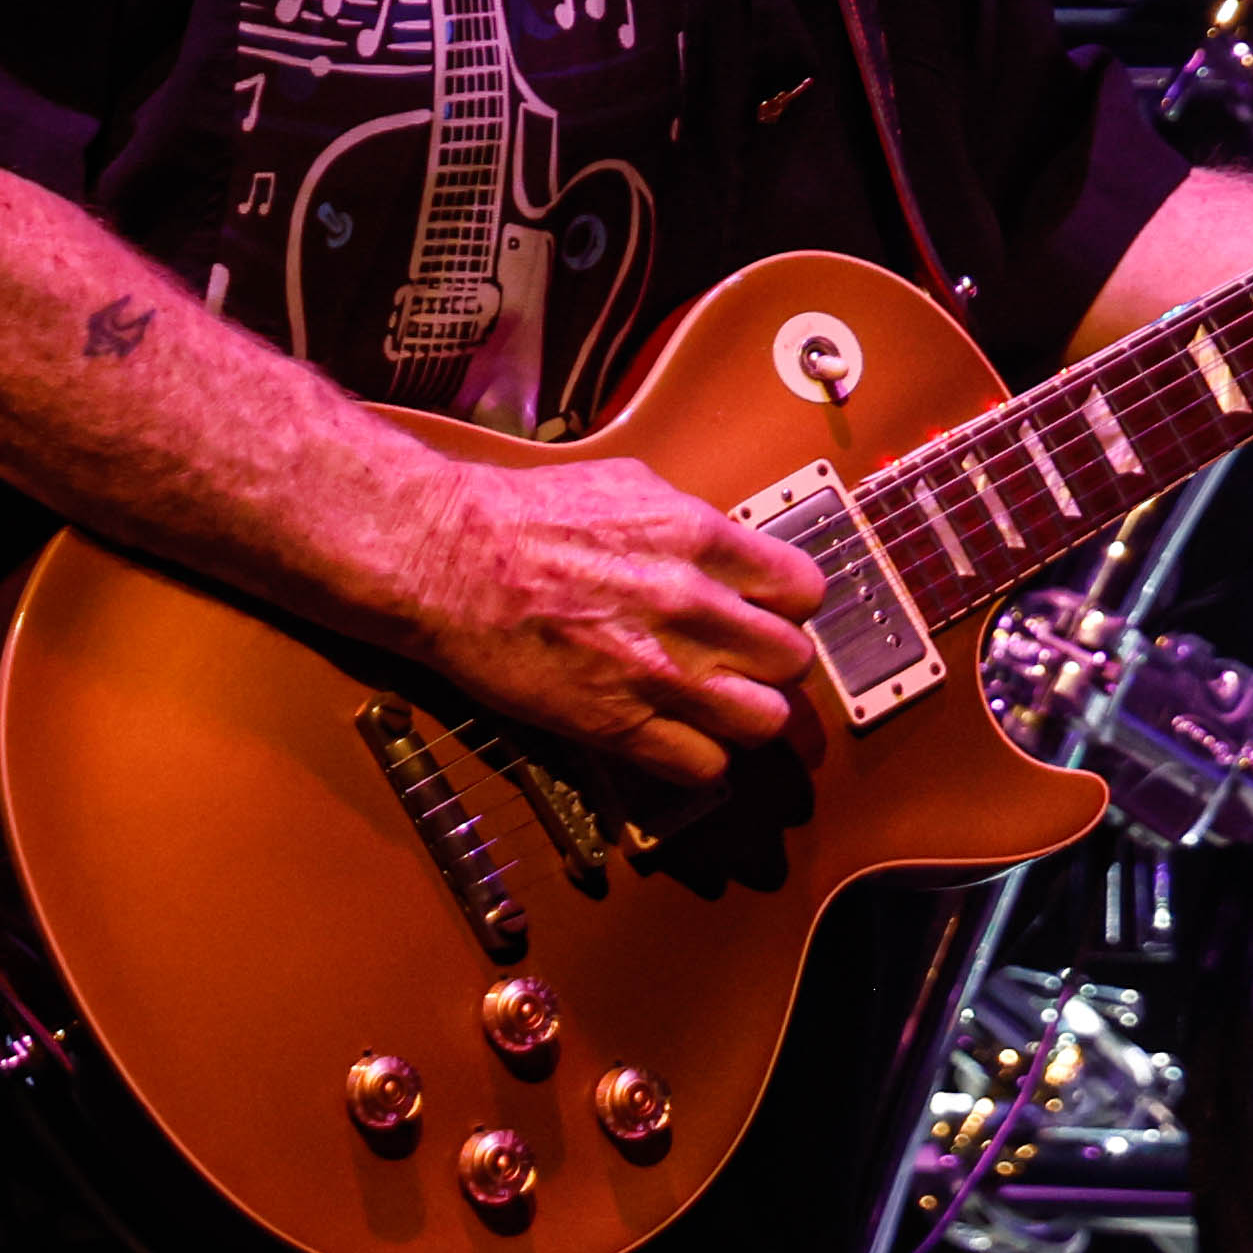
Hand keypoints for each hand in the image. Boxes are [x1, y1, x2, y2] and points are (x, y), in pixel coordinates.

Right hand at [385, 451, 819, 789]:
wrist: (447, 557)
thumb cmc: (524, 517)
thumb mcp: (630, 487)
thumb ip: (694, 524)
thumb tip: (731, 551)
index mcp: (699, 538)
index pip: (804, 588)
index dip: (789, 606)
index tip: (768, 612)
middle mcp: (692, 605)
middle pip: (793, 660)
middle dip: (772, 663)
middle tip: (742, 661)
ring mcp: (659, 670)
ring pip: (763, 721)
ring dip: (745, 716)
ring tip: (716, 705)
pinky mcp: (618, 723)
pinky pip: (703, 765)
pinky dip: (698, 758)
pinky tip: (675, 736)